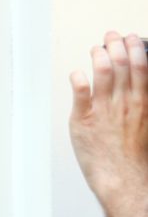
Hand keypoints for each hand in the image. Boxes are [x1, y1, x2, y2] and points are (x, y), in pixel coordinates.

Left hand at [69, 32, 147, 202]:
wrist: (124, 179)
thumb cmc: (134, 158)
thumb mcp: (146, 125)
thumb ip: (141, 103)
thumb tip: (138, 88)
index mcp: (141, 102)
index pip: (141, 66)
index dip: (135, 47)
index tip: (130, 38)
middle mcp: (124, 103)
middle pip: (121, 64)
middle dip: (114, 45)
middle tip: (109, 37)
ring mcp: (103, 110)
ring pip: (101, 73)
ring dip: (97, 56)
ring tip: (94, 50)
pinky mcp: (83, 120)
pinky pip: (80, 93)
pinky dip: (78, 80)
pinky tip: (77, 73)